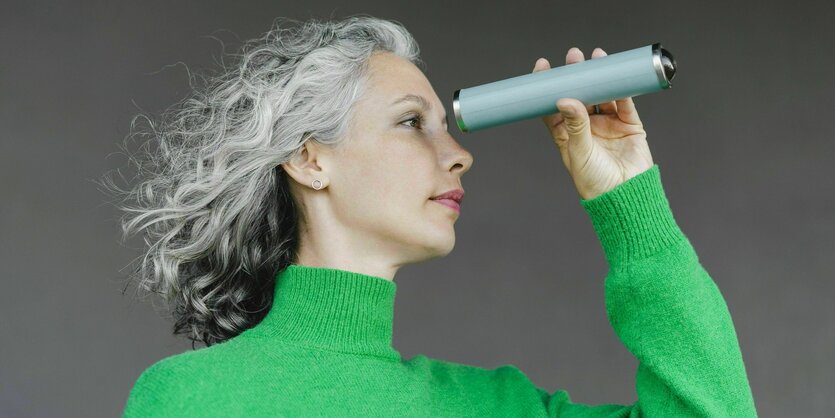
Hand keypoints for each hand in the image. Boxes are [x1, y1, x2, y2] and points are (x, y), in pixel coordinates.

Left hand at [532, 47, 653, 199]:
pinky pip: (624, 102)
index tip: (543, 67)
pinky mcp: (629, 125)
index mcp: (566, 134)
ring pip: (601, 94)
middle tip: (574, 56)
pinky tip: (615, 74)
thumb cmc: (594, 182)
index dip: (548, 86)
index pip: (554, 105)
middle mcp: (586, 127)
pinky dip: (620, 88)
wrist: (625, 196)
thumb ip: (575, 125)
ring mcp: (608, 125)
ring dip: (598, 77)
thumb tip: (564, 99)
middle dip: (576, 74)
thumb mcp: (579, 151)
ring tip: (595, 58)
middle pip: (579, 94)